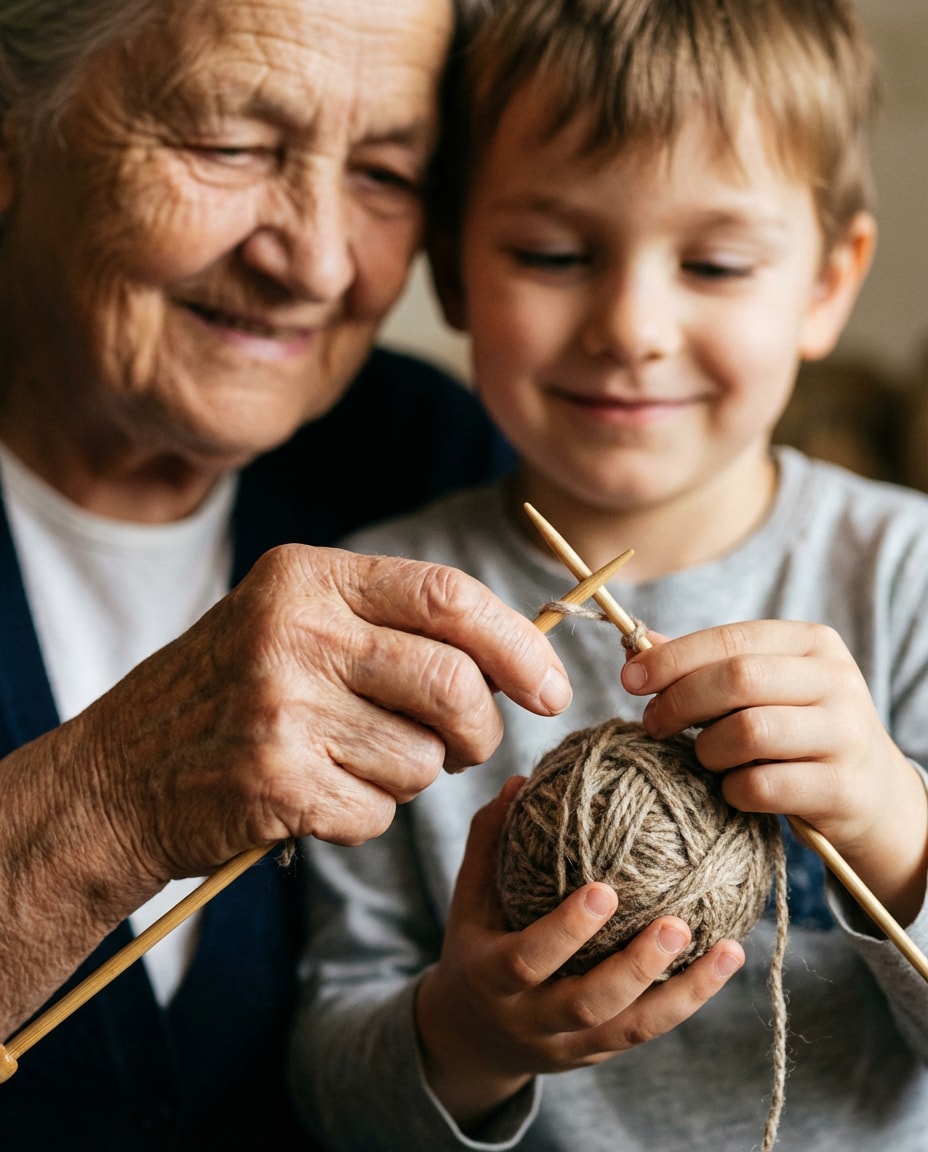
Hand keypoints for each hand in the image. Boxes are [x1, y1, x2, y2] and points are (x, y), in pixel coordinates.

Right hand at [74, 544, 571, 880]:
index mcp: (306, 577)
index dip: (518, 644)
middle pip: (453, 683)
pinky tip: (312, 795)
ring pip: (423, 760)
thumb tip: (517, 657)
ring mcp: (280, 707)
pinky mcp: (275, 782)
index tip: (550, 687)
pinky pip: (377, 813)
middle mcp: (293, 631)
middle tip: (468, 745)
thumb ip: (391, 624)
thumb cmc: (229, 693)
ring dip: (411, 777)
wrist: (118, 775)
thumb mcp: (293, 622)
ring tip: (352, 762)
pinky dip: (364, 815)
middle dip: (481, 728)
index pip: (449, 596)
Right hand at [416, 778, 742, 1129]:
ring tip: (727, 949)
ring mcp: (570, 1045)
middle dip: (634, 969)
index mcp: (491, 978)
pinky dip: (691, 998)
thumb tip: (520, 780)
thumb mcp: (469, 899)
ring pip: (631, 1029)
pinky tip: (727, 959)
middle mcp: (531, 1019)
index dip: (565, 931)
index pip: (527, 960)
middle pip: (587, 1005)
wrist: (475, 1038)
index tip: (604, 890)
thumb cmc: (476, 945)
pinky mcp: (602, 1053)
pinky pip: (650, 1030)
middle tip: (677, 925)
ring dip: (684, 993)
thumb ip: (489, 842)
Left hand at [621, 621, 927, 922]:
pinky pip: (762, 786)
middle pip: (736, 679)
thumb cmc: (800, 732)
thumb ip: (708, 664)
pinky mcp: (841, 787)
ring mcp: (844, 734)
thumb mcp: (767, 687)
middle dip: (680, 702)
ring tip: (705, 758)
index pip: (730, 639)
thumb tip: (637, 644)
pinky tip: (733, 789)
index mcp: (811, 643)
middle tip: (653, 724)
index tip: (629, 679)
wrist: (875, 795)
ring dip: (707, 750)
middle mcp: (835, 680)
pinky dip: (733, 790)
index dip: (672, 659)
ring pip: (748, 732)